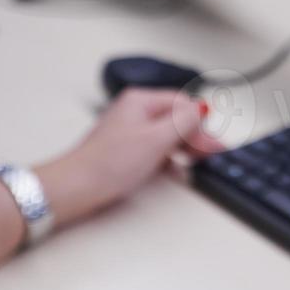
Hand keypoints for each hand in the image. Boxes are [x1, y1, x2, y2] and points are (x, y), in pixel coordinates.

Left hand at [34, 89, 223, 227]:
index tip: (212, 142)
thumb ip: (183, 122)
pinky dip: (169, 158)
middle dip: (195, 135)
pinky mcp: (126, 151)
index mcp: (140, 101)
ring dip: (184, 147)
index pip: (181, 103)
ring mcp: (130, 132)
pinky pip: (155, 149)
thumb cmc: (110, 163)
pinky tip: (177, 171)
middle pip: (175, 118)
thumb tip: (202, 108)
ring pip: (167, 134)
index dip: (200, 122)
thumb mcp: (156, 140)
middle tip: (210, 155)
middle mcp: (135, 112)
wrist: (76, 187)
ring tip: (199, 162)